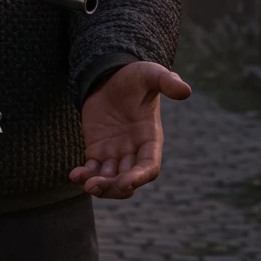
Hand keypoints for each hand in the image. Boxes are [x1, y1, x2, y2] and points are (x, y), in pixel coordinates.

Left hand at [68, 62, 190, 199]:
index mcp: (151, 138)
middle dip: (114, 187)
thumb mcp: (150, 74)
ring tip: (86, 182)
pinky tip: (74, 174)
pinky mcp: (97, 150)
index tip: (124, 182)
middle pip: (129, 180)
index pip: (150, 166)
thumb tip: (186, 91)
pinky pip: (92, 169)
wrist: (110, 75)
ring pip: (110, 179)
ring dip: (99, 185)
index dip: (139, 177)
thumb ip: (167, 81)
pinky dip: (84, 175)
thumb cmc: (135, 76)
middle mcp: (134, 151)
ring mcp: (115, 153)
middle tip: (96, 185)